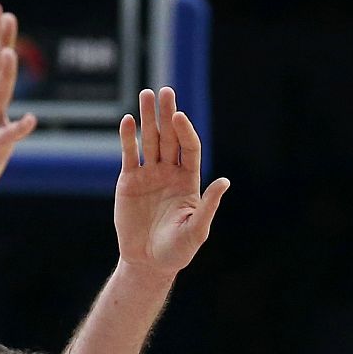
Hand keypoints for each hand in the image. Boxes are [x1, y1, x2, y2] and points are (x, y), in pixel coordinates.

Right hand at [115, 87, 229, 279]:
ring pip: (149, 140)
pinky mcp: (129, 181)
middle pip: (169, 137)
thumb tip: (225, 182)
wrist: (148, 262)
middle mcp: (170, 173)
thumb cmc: (177, 250)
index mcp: (189, 181)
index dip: (185, 131)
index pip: (189, 148)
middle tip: (165, 91)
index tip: (179, 117)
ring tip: (145, 94)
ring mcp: (149, 175)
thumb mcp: (196, 230)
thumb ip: (208, 205)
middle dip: (167, 114)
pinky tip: (127, 120)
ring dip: (147, 118)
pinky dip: (128, 137)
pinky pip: (130, 154)